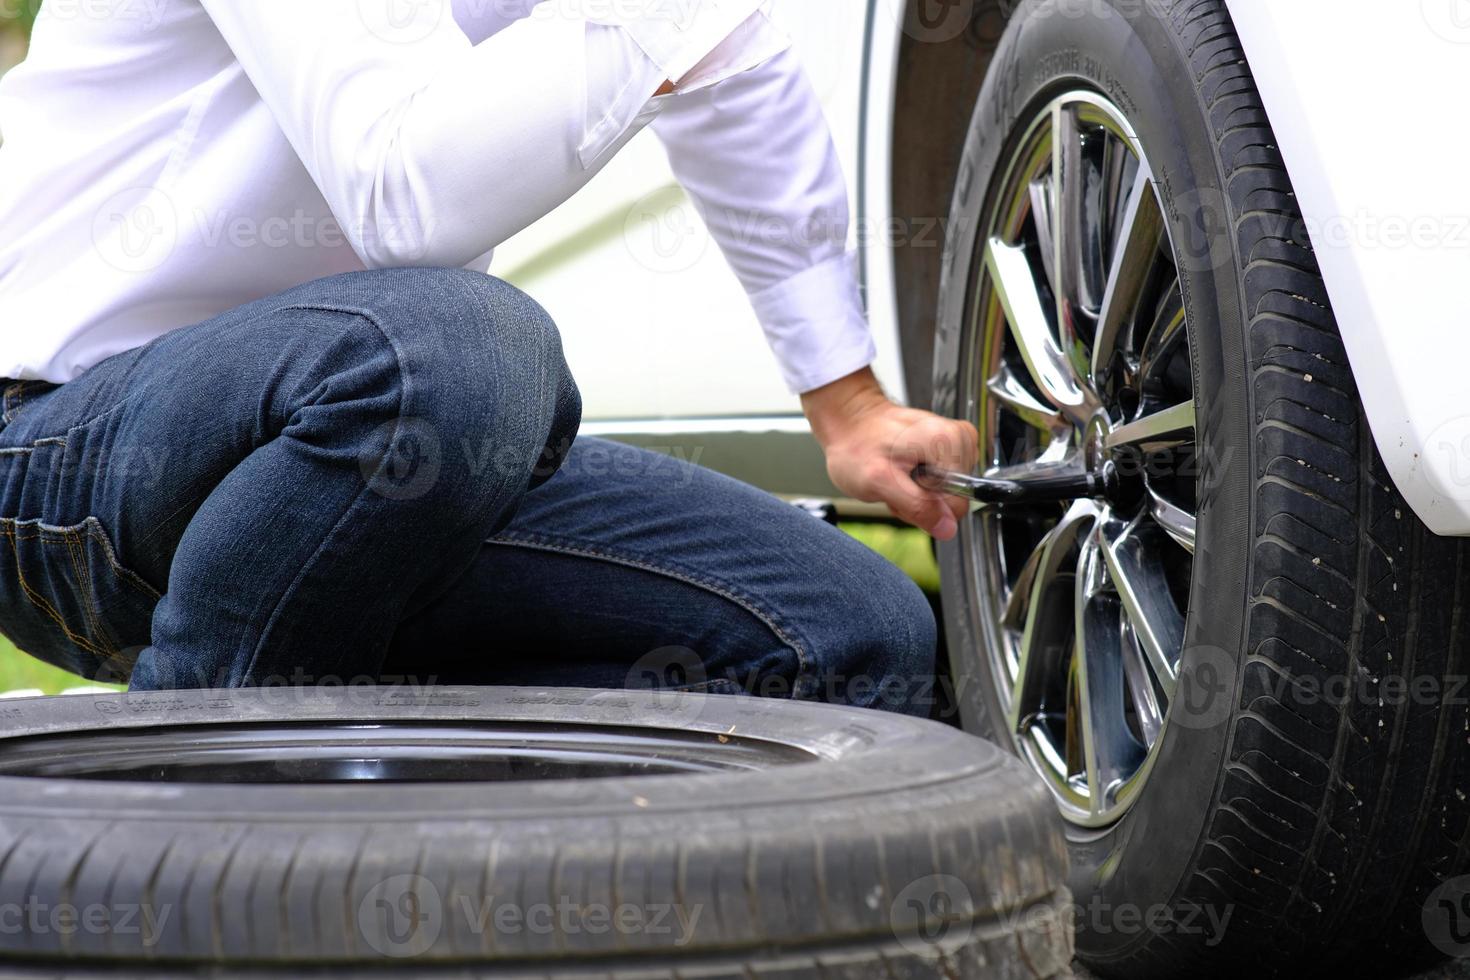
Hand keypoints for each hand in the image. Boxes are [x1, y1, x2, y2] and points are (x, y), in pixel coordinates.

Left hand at [802, 368, 978, 540]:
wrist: (851, 422)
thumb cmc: (858, 445)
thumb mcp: (880, 482)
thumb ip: (917, 506)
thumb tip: (947, 528)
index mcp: (949, 442)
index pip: (957, 502)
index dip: (926, 505)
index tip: (903, 488)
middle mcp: (959, 439)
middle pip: (953, 500)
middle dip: (921, 500)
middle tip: (896, 483)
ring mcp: (956, 443)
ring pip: (947, 495)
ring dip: (917, 494)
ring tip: (897, 475)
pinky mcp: (950, 449)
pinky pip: (943, 485)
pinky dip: (920, 485)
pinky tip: (904, 472)